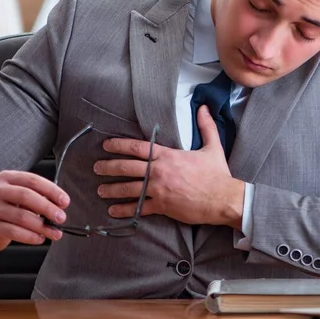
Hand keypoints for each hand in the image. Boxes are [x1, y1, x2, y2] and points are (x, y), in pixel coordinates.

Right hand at [0, 170, 69, 250]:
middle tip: (61, 218)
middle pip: (26, 196)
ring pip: (21, 216)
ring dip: (42, 226)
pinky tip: (40, 238)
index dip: (51, 190)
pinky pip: (14, 232)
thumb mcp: (20, 195)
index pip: (33, 180)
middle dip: (47, 207)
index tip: (65, 201)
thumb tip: (60, 205)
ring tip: (54, 232)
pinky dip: (30, 236)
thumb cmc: (9, 207)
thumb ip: (38, 196)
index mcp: (7, 177)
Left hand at [94, 105, 244, 228]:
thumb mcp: (212, 146)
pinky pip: (139, 208)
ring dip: (112, 189)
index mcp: (168, 155)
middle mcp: (159, 172)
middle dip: (109, 167)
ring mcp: (159, 190)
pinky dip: (125, 210)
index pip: (138, 147)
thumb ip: (205, 126)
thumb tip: (203, 107)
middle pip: (127, 167)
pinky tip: (113, 210)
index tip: (107, 145)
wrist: (223, 199)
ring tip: (100, 189)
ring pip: (129, 189)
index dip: (120, 145)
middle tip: (96, 167)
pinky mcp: (162, 207)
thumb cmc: (217, 174)